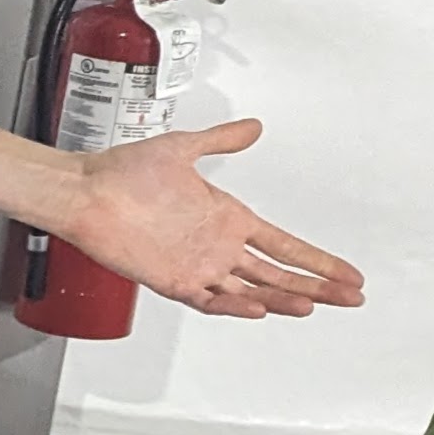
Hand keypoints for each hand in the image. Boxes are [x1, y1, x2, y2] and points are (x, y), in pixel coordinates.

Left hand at [58, 119, 363, 318]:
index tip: (347, 273)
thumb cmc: (121, 171)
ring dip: (282, 299)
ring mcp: (195, 264)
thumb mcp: (182, 148)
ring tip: (313, 305)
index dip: (317, 260)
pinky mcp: (170, 278)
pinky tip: (258, 306)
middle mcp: (215, 245)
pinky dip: (233, 304)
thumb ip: (221, 139)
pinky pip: (207, 299)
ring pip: (250, 290)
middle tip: (350, 297)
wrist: (83, 190)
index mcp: (226, 218)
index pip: (284, 245)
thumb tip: (253, 127)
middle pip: (277, 274)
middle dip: (316, 286)